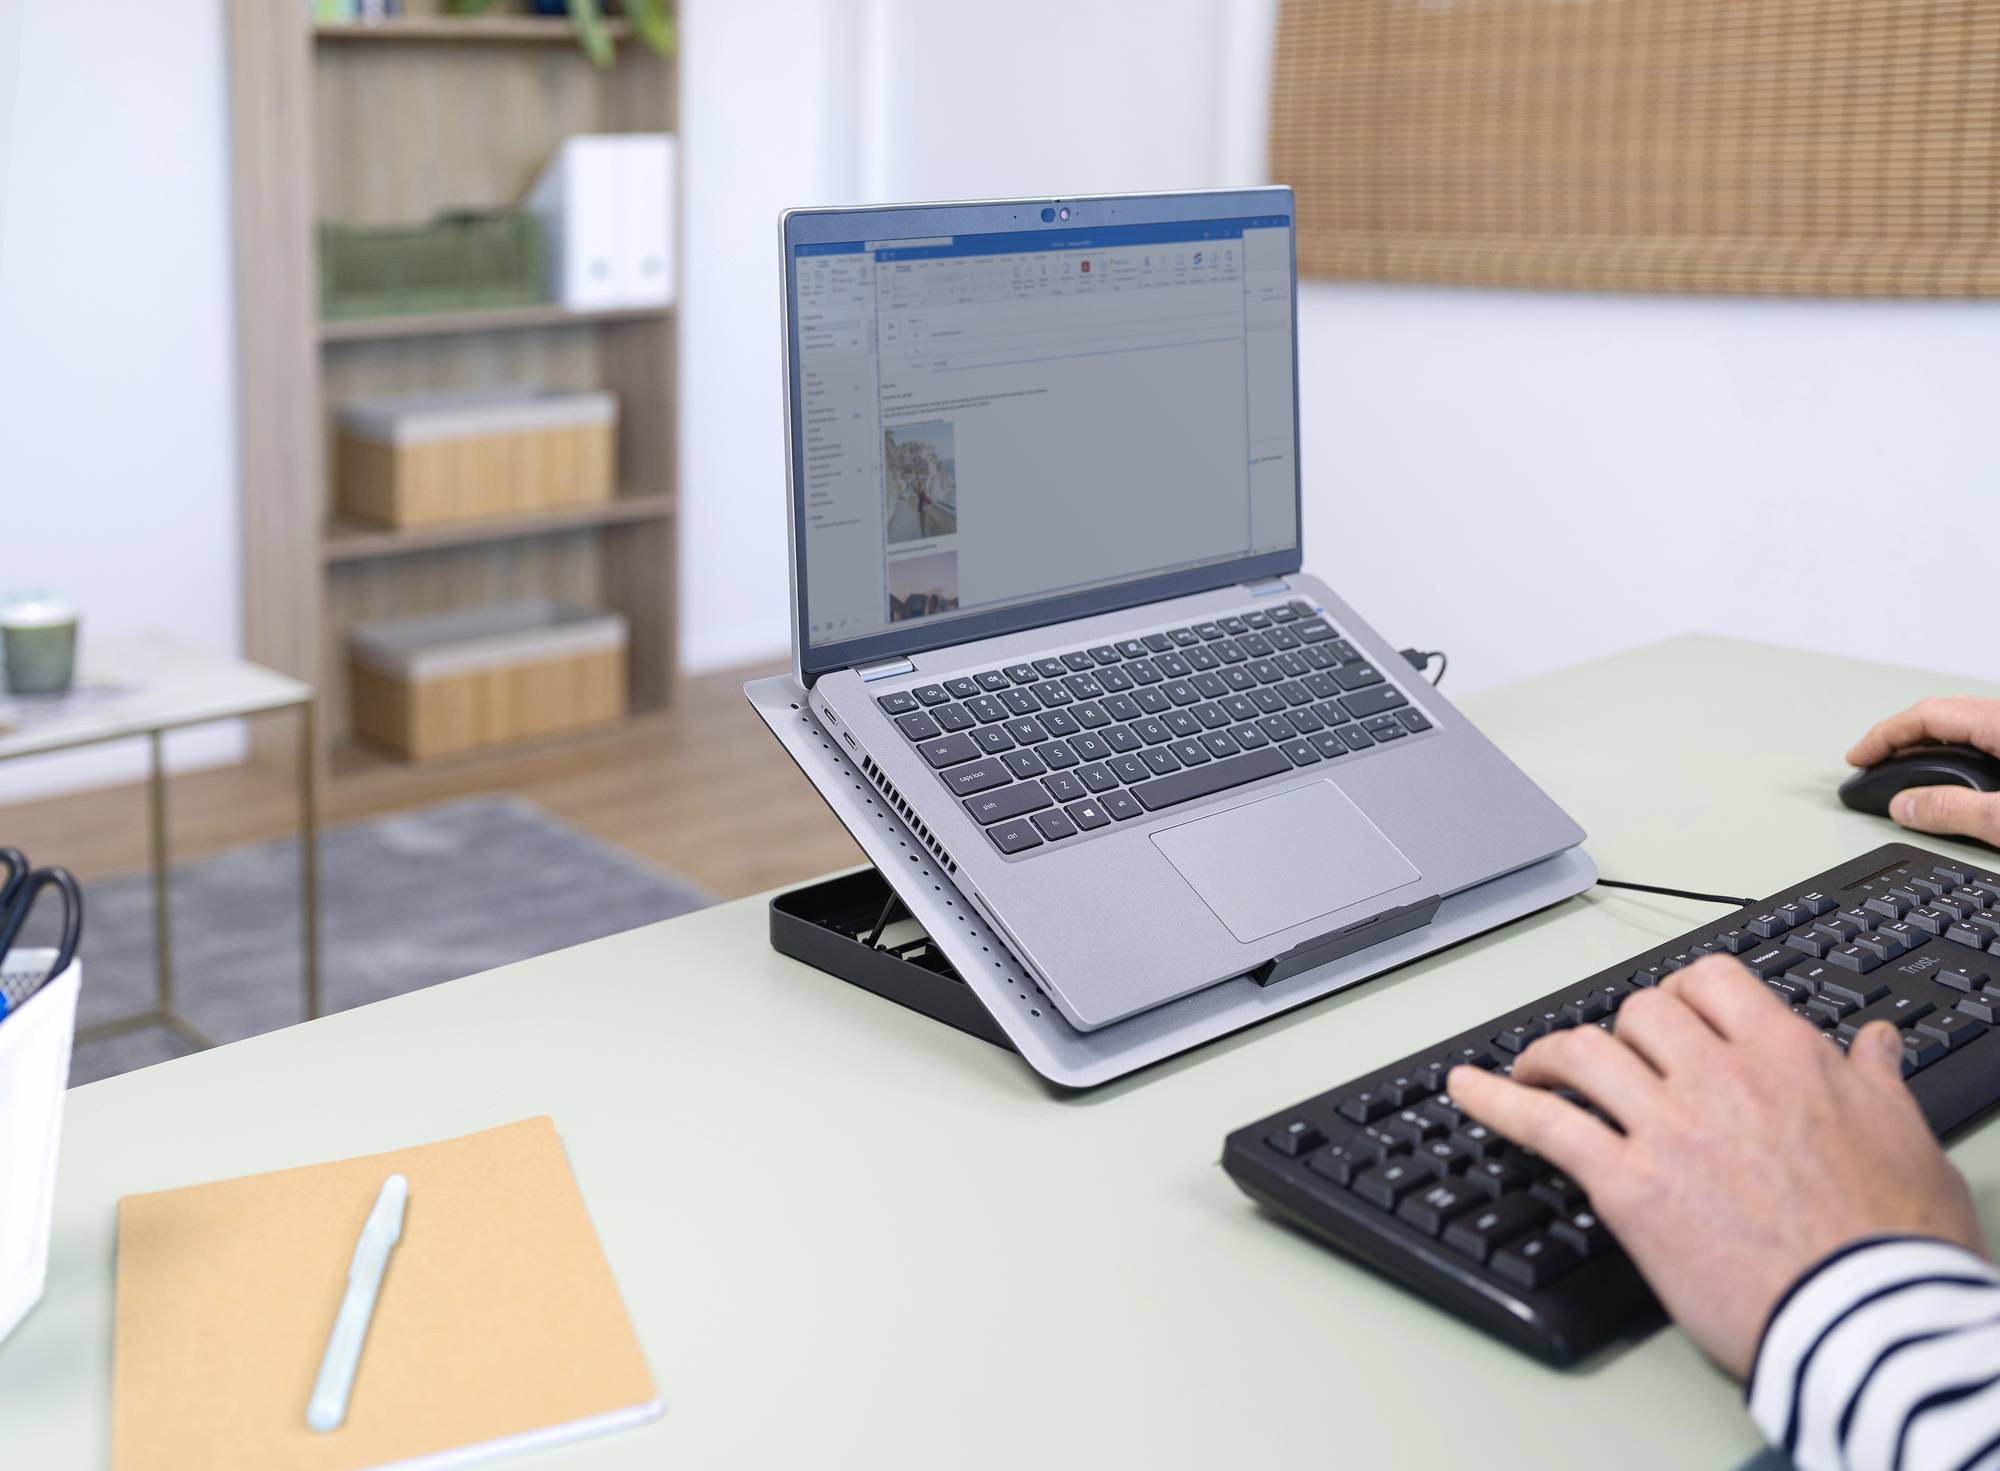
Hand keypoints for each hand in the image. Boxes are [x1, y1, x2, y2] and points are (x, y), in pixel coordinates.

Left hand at [1447, 956, 1984, 1378]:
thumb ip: (1875, 1082)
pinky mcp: (1628, 1185)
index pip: (1711, 981)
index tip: (1674, 1015)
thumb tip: (1872, 1044)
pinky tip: (1462, 1089)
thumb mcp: (1906, 1139)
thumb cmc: (1896, 1243)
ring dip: (1550, 1055)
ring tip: (1532, 1068)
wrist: (1870, 1319)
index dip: (1682, 994)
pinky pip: (1544, 1122)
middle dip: (1622, 1030)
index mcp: (1788, 1057)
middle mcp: (1719, 1077)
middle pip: (1640, 1012)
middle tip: (1613, 1056)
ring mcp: (1668, 1127)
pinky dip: (1494, 1099)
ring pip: (1585, 1052)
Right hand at [1847, 695, 1999, 846]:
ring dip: (1927, 744)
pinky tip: (1953, 774)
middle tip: (1872, 760)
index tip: (1858, 758)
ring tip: (1905, 768)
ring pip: (1964, 723)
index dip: (1883, 736)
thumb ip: (1955, 811)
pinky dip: (1955, 750)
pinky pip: (1984, 737)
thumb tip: (1905, 806)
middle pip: (1941, 714)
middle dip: (1899, 737)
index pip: (1927, 716)